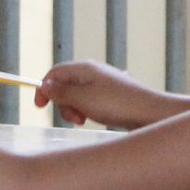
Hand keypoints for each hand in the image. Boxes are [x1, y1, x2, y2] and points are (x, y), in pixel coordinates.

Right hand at [35, 60, 166, 130]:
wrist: (150, 114)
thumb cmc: (117, 105)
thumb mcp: (82, 99)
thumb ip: (60, 92)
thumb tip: (45, 85)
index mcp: (85, 68)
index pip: (55, 73)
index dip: (44, 88)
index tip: (39, 107)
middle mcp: (94, 73)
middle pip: (65, 85)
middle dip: (63, 103)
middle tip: (75, 119)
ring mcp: (104, 84)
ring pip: (78, 95)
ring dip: (75, 109)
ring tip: (85, 120)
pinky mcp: (112, 97)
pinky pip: (91, 102)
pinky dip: (87, 111)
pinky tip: (96, 118)